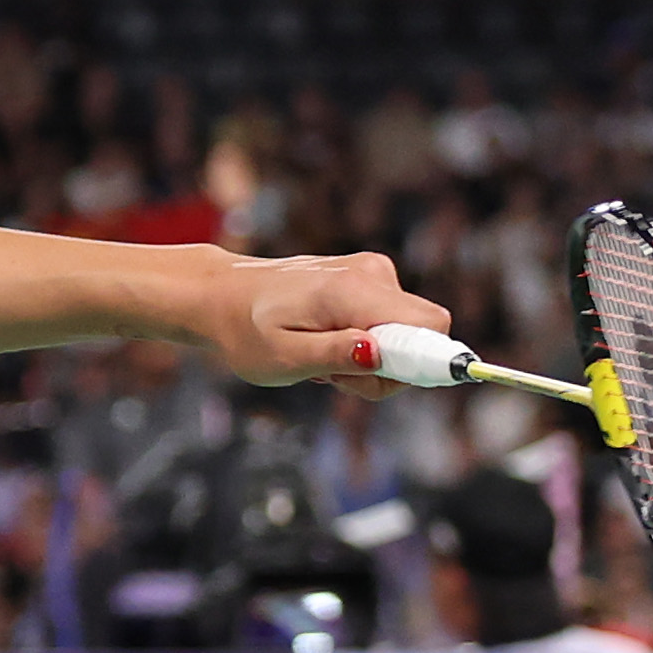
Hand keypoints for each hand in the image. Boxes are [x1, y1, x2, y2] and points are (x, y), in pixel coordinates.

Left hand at [199, 250, 442, 399]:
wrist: (221, 296)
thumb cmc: (246, 331)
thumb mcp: (283, 357)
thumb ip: (333, 355)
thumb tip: (379, 353)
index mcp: (354, 291)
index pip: (431, 326)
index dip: (424, 362)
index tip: (382, 379)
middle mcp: (372, 274)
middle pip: (422, 336)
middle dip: (389, 369)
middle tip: (334, 376)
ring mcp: (372, 273)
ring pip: (404, 334)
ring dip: (368, 361)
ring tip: (319, 357)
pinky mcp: (367, 280)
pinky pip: (387, 324)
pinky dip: (361, 344)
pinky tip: (323, 342)